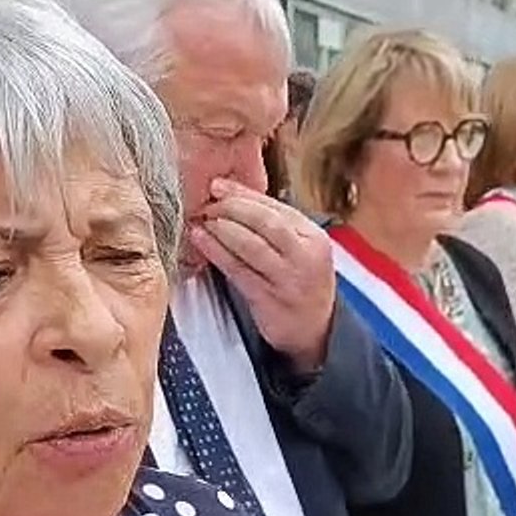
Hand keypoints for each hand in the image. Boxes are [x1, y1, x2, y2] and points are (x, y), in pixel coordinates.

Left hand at [194, 178, 335, 372]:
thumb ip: (274, 225)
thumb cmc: (301, 284)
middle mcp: (304, 256)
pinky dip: (216, 252)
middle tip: (208, 202)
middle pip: (266, 222)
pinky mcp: (268, 299)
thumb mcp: (300, 249)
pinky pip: (238, 270)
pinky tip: (201, 241)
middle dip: (232, 207)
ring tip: (201, 219)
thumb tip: (232, 195)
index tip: (218, 185)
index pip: (276, 208)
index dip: (243, 194)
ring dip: (221, 229)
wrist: (314, 330)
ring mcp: (287, 279)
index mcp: (313, 237)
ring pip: (250, 245)